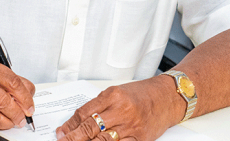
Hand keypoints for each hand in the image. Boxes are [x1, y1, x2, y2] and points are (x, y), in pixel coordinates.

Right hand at [0, 56, 35, 129]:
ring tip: (15, 121)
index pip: (12, 82)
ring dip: (9, 122)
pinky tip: (3, 122)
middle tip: (24, 116)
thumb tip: (28, 94)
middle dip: (18, 112)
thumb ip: (11, 79)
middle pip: (2, 101)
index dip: (25, 96)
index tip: (30, 104)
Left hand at [56, 76, 181, 140]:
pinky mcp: (140, 139)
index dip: (70, 126)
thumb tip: (76, 123)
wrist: (168, 97)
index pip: (84, 113)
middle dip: (73, 138)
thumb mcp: (117, 93)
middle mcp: (122, 110)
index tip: (61, 133)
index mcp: (113, 96)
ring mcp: (131, 127)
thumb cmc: (142, 94)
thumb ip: (97, 106)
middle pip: (91, 128)